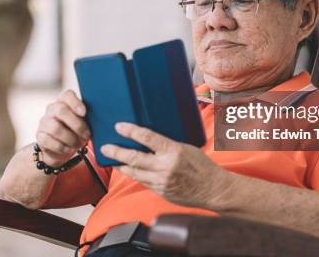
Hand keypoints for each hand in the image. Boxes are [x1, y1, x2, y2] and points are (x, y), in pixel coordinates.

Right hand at [36, 90, 90, 165]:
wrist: (61, 148)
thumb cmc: (76, 131)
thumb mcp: (84, 122)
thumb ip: (88, 117)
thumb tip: (102, 117)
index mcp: (64, 101)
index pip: (67, 95)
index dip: (76, 103)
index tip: (84, 113)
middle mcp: (52, 109)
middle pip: (61, 110)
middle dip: (77, 124)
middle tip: (87, 135)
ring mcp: (44, 122)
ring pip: (55, 128)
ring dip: (70, 138)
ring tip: (78, 144)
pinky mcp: (40, 136)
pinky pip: (49, 141)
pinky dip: (62, 147)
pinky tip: (69, 149)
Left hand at [100, 122, 227, 208]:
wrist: (213, 189)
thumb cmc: (203, 166)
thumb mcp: (186, 147)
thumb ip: (167, 144)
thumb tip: (149, 137)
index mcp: (173, 151)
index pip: (147, 137)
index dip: (131, 131)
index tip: (119, 126)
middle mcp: (165, 167)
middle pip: (134, 158)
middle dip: (116, 152)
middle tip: (105, 148)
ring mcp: (161, 181)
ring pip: (134, 172)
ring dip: (121, 165)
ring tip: (112, 159)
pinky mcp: (160, 191)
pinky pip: (143, 181)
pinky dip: (134, 174)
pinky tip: (129, 170)